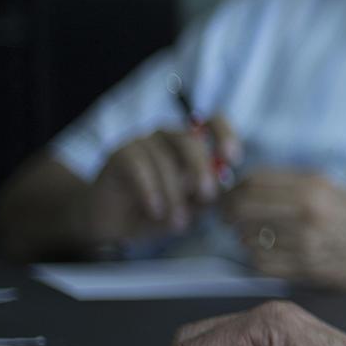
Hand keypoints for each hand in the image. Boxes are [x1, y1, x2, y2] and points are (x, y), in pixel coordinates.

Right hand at [84, 117, 242, 247]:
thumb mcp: (191, 207)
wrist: (113, 224)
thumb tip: (227, 186)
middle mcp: (167, 136)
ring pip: (165, 158)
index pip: (214, 122)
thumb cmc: (158, 212)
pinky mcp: (119, 153)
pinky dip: (151, 190)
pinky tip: (155, 210)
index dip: (225, 134)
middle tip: (207, 196)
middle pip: (190, 140)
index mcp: (190, 143)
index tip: (232, 159)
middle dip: (202, 169)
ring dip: (174, 193)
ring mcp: (142, 142)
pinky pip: (139, 166)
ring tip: (178, 222)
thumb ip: (209, 195)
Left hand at [220, 170, 345, 291]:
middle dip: (228, 213)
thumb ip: (293, 185)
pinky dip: (256, 259)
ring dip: (242, 237)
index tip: (231, 196)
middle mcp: (307, 211)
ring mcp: (305, 241)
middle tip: (227, 217)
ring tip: (251, 236)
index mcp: (314, 185)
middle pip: (242, 207)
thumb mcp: (332, 188)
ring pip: (247, 237)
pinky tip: (265, 254)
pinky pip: (261, 263)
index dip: (234, 189)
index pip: (253, 181)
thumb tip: (248, 185)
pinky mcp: (305, 268)